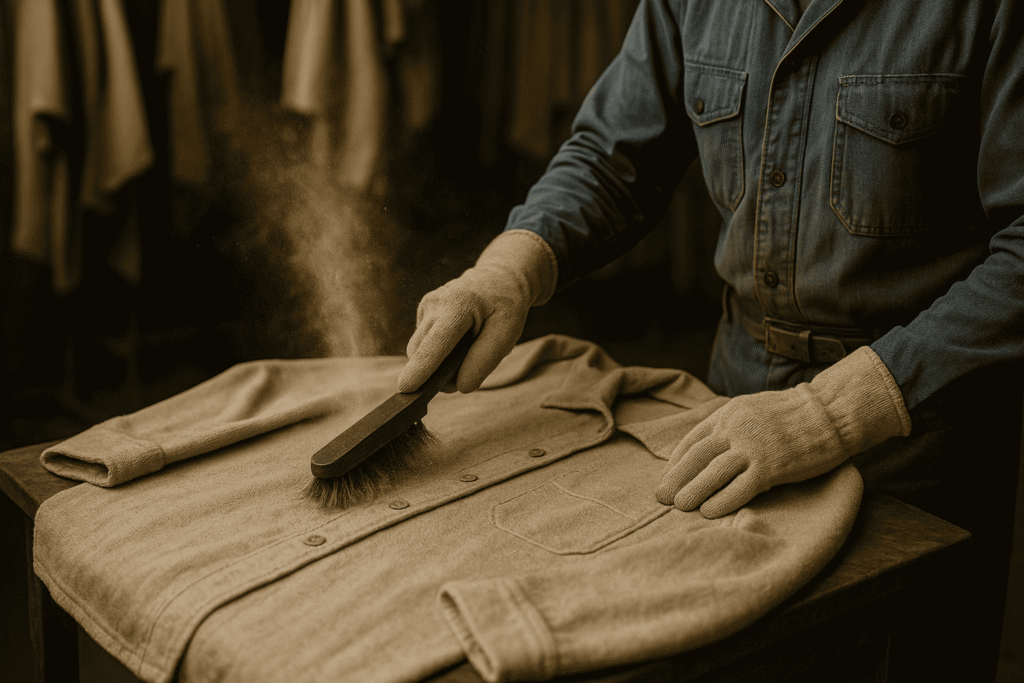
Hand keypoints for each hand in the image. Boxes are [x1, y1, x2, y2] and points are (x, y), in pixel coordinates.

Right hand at [398, 230, 557, 393]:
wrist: (497, 279)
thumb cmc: (505, 307)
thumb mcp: (508, 332)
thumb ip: (484, 361)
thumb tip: (459, 386)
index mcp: (457, 306)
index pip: (435, 344)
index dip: (420, 368)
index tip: (405, 387)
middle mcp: (434, 304)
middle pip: (420, 352)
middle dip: (435, 374)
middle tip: (464, 375)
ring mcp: (425, 307)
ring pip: (419, 351)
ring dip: (438, 363)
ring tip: (466, 351)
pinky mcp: (422, 313)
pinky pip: (424, 344)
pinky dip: (438, 351)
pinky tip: (457, 340)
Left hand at [656, 346, 910, 517]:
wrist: (832, 411)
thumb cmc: (796, 414)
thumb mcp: (754, 409)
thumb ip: (732, 425)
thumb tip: (711, 447)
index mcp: (729, 413)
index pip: (693, 439)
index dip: (676, 461)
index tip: (667, 477)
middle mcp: (735, 428)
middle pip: (696, 457)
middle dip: (676, 478)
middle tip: (661, 497)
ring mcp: (753, 446)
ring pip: (712, 472)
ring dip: (692, 491)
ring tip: (678, 508)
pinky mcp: (772, 466)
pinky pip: (740, 488)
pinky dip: (722, 501)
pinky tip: (709, 513)